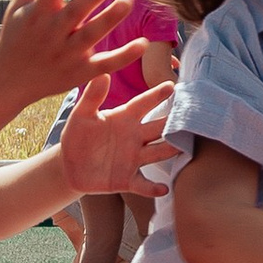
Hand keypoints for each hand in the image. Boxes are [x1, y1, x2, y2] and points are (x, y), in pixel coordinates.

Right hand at [0, 0, 132, 108]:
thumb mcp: (19, 6)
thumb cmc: (17, 36)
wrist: (8, 81)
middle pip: (76, 10)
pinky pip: (104, 64)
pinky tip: (142, 43)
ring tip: (128, 2)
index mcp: (38, 12)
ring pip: (91, 35)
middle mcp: (52, 32)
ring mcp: (67, 54)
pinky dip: (123, 56)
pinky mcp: (79, 73)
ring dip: (109, 20)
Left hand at [57, 72, 175, 193]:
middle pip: (160, 128)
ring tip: (185, 148)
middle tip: (193, 115)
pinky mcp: (128, 179)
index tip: (172, 86)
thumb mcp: (81, 115)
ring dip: (172, 150)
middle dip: (175, 122)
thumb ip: (92, 97)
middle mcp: (135, 137)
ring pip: (159, 153)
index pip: (144, 104)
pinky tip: (163, 188)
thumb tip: (103, 74)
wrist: (69, 166)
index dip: (156, 95)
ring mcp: (134, 158)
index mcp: (124, 118)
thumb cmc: (77, 136)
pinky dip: (153, 187)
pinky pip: (143, 184)